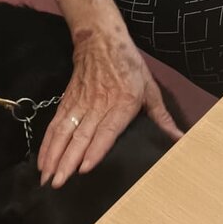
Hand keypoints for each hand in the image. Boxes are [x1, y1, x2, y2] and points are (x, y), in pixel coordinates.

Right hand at [38, 23, 181, 188]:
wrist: (101, 40)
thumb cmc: (129, 66)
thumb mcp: (150, 89)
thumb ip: (162, 117)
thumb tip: (180, 139)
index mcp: (122, 104)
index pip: (106, 130)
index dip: (95, 149)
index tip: (84, 169)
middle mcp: (99, 105)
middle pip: (81, 136)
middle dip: (67, 161)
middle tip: (58, 183)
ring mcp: (80, 103)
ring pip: (64, 132)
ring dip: (53, 156)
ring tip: (46, 177)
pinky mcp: (67, 101)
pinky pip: (55, 125)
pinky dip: (47, 143)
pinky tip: (42, 160)